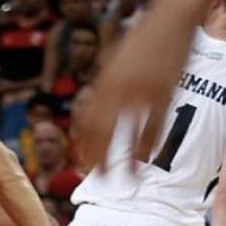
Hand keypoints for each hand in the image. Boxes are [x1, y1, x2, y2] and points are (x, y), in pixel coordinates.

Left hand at [76, 12, 194, 170]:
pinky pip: (155, 125)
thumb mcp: (112, 65)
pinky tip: (145, 159)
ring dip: (123, 160)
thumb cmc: (139, 43)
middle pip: (100, 133)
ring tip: (122, 181)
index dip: (82, 146)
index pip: (85, 123)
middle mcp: (117, 91)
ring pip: (128, 134)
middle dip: (97, 158)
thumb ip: (103, 89)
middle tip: (95, 178)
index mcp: (102, 85)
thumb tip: (93, 112)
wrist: (169, 21)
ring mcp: (141, 93)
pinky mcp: (165, 93)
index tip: (81, 162)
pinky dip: (149, 145)